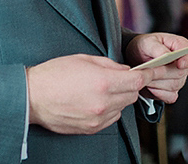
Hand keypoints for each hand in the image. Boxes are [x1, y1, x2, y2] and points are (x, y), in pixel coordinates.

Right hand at [26, 54, 152, 133]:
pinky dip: (110, 109)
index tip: (155, 70)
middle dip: (131, 85)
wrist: (32, 97)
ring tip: (102, 89)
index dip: (149, 74)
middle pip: (133, 94)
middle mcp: (104, 102)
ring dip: (119, 98)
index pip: (138, 80)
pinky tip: (96, 101)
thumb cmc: (55, 74)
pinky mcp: (91, 128)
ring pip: (122, 107)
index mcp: (104, 82)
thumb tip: (126, 70)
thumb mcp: (84, 59)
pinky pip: (111, 118)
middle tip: (119, 77)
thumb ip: (110, 65)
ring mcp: (98, 118)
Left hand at [125, 33, 187, 102]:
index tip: (179, 64)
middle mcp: (183, 64)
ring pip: (174, 86)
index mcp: (181, 47)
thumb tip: (165, 55)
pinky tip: (149, 86)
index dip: (186, 60)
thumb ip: (157, 48)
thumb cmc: (145, 47)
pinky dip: (158, 93)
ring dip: (157, 83)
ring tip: (146, 77)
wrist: (136, 58)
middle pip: (180, 73)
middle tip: (148, 70)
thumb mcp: (147, 42)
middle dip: (162, 73)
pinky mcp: (172, 91)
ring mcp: (179, 78)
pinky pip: (170, 96)